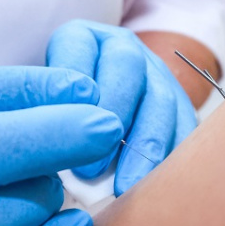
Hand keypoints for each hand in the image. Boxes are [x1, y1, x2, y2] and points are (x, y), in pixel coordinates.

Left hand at [46, 21, 196, 194]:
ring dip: (144, 146)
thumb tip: (49, 147)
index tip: (63, 124)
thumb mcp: (40, 99)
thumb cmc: (57, 111)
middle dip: (112, 117)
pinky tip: (155, 187)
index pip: (77, 50)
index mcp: (82, 38)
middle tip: (91, 166)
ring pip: (161, 101)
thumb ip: (42, 111)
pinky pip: (184, 128)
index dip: (73, 84)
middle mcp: (123, 49)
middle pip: (127, 68)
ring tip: (125, 185)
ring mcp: (156, 74)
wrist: (99, 104)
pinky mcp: (179, 105)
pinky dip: (171, 158)